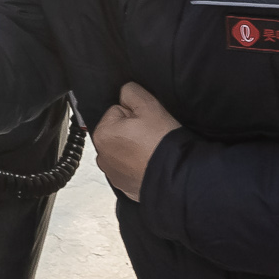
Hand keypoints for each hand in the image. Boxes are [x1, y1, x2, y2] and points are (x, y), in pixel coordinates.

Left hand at [93, 82, 180, 200]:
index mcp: (102, 134)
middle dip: (133, 132)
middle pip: (119, 131)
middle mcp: (101, 156)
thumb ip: (131, 91)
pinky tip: (151, 164)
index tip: (147, 123)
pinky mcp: (124, 186)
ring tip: (152, 151)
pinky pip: (130, 169)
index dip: (135, 114)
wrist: (177, 177)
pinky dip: (138, 166)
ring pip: (124, 150)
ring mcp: (112, 173)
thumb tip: (125, 92)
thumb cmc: (161, 142)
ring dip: (135, 149)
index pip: (117, 111)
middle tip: (152, 137)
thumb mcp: (149, 105)